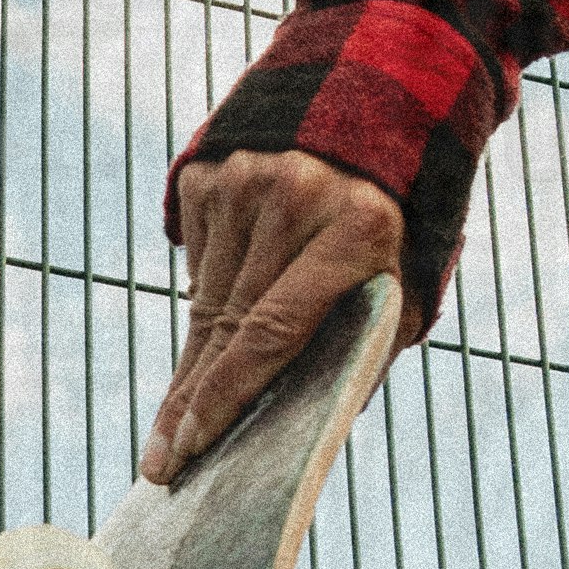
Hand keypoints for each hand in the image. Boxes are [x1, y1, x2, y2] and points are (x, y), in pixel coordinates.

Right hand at [145, 152, 410, 482]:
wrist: (375, 105)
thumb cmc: (399, 220)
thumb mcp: (407, 281)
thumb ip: (369, 346)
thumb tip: (306, 426)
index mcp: (357, 228)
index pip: (274, 329)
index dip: (228, 393)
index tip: (191, 445)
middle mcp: (294, 198)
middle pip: (227, 324)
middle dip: (191, 403)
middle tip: (161, 463)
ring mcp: (244, 178)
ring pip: (203, 298)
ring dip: (195, 361)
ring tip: (180, 420)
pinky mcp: (210, 173)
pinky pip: (197, 262)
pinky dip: (207, 297)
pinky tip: (221, 321)